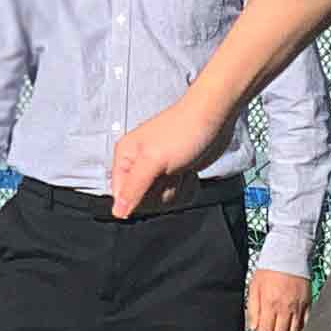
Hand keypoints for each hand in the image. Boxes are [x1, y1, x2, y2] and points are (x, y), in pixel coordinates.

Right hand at [109, 94, 230, 217]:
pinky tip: (188, 172)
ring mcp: (158, 171)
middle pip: (142, 201)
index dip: (137, 199)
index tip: (152, 186)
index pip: (120, 195)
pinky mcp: (175, 175)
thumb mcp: (153, 160)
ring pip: (161, 201)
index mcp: (125, 157)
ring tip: (179, 169)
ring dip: (175, 190)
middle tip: (168, 173)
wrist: (213, 118)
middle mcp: (138, 165)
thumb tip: (117, 212)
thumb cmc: (183, 130)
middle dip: (159, 192)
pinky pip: (176, 196)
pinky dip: (186, 188)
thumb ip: (133, 188)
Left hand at [247, 271, 310, 330]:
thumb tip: (253, 328)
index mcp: (270, 304)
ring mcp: (298, 307)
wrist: (288, 255)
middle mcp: (285, 308)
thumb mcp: (254, 288)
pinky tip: (291, 328)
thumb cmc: (269, 269)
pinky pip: (304, 324)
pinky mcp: (308, 304)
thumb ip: (253, 310)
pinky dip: (297, 330)